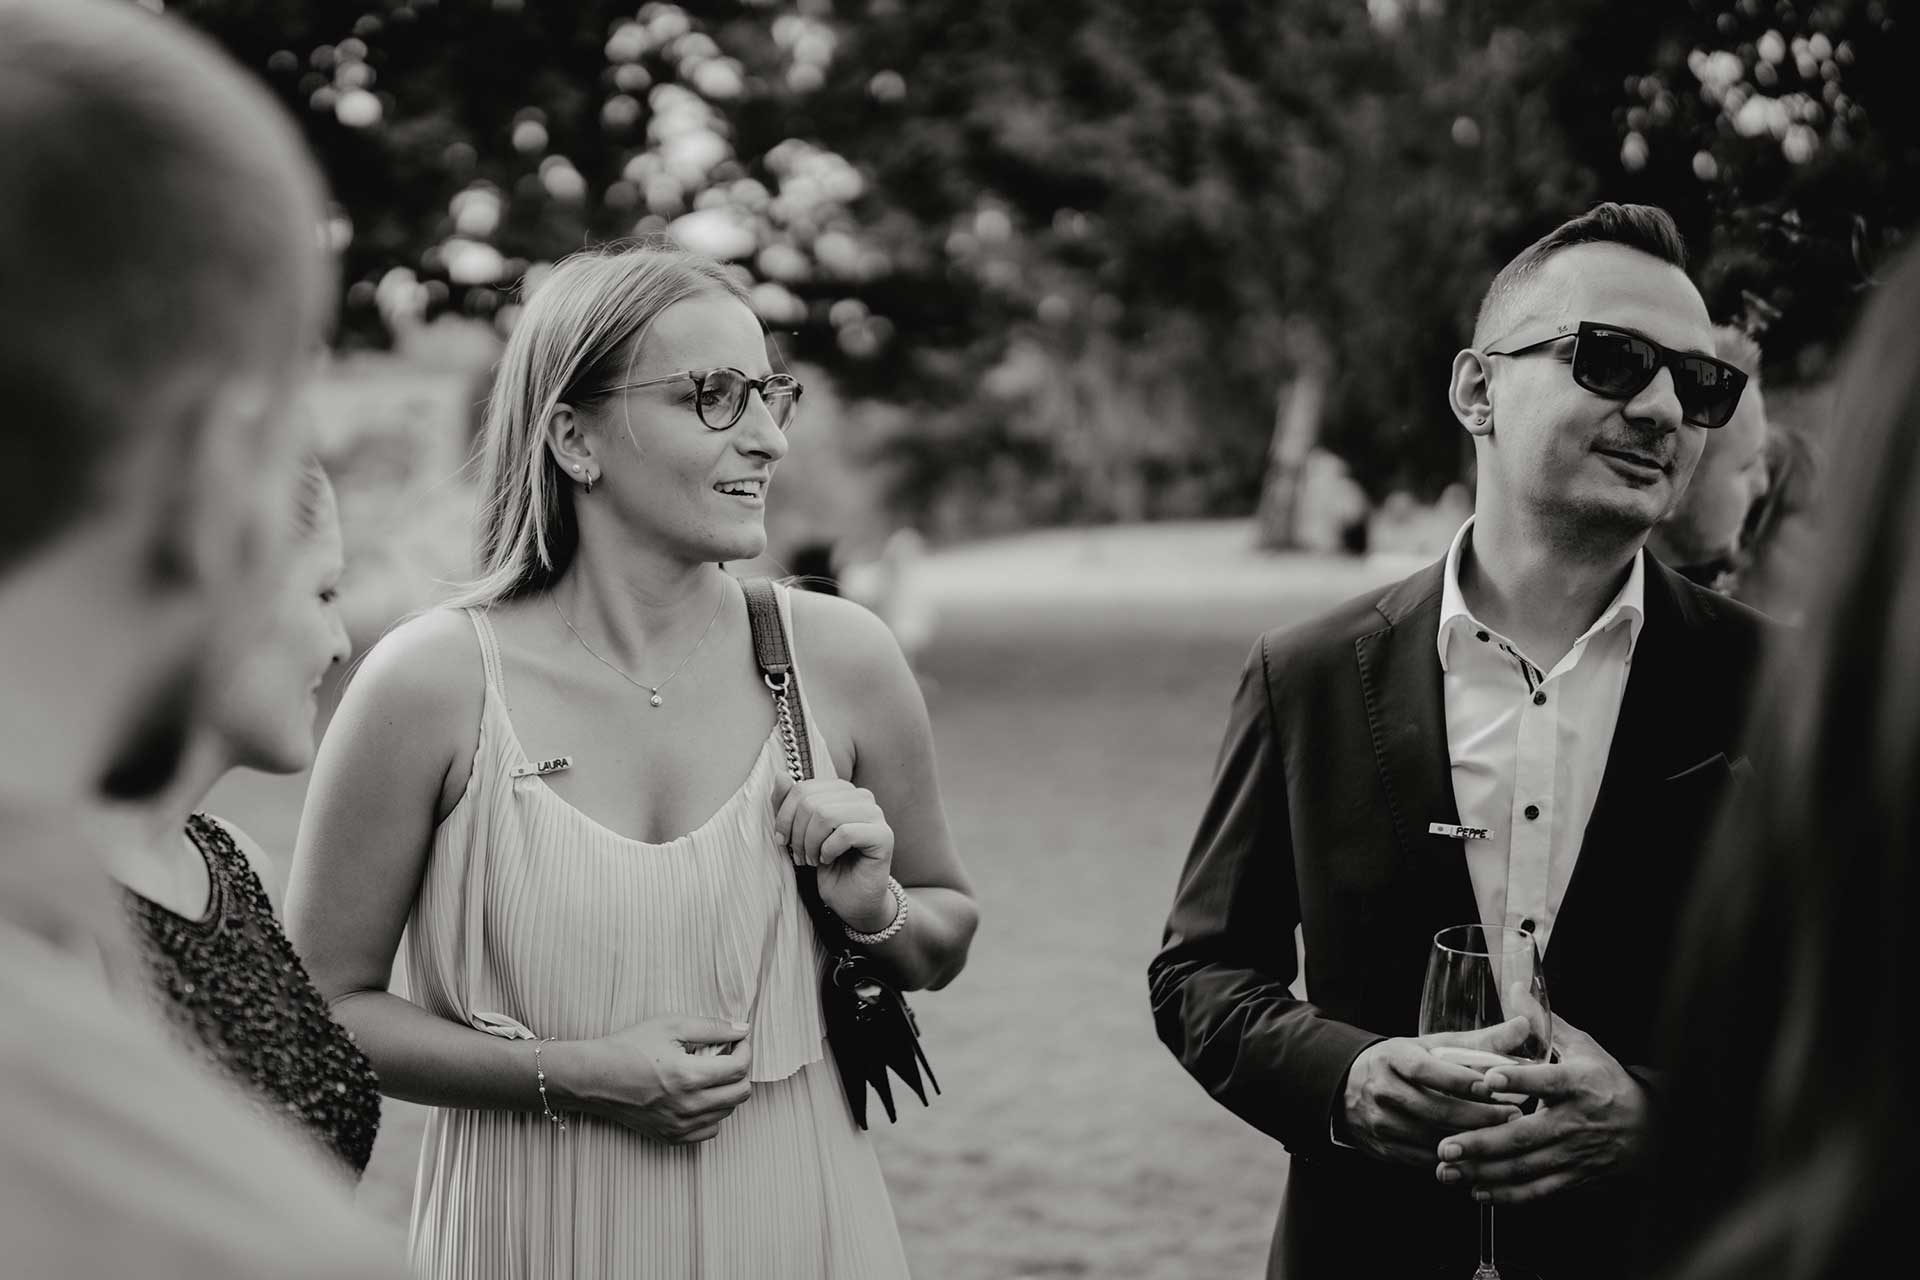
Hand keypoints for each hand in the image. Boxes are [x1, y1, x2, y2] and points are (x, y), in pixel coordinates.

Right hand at [549, 1015, 753, 1143]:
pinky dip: (713, 1112)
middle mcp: (688, 1106)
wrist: (595, 1078)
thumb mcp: (671, 1025)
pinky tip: (699, 1095)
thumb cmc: (630, 1046)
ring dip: (727, 1090)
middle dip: (741, 1070)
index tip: (738, 1039)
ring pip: (728, 1112)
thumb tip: (743, 1029)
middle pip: (741, 1093)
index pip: (739, 1068)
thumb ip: (711, 1027)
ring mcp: (680, 1126)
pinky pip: (710, 1129)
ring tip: (709, 1073)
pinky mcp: (672, 1137)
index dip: (745, 1049)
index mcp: (688, 1076)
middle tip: (728, 1056)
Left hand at [770, 771, 895, 931]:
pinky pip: (845, 833)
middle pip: (812, 802)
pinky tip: (828, 860)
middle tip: (800, 856)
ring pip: (827, 815)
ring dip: (811, 843)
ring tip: (813, 860)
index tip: (783, 841)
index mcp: (842, 791)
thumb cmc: (826, 865)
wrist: (851, 900)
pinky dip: (828, 850)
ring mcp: (875, 815)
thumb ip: (789, 804)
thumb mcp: (798, 832)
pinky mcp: (884, 836)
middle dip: (797, 833)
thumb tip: (780, 775)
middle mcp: (862, 797)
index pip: (803, 789)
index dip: (785, 816)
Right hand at [1338, 1017, 1530, 1166]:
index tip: (1495, 1085)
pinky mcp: (1384, 1149)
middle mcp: (1382, 1089)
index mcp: (1392, 1057)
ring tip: (1504, 1137)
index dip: (1459, 1080)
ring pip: (1430, 1138)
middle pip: (1432, 1108)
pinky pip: (1424, 1159)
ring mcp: (1380, 1122)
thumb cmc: (1403, 1064)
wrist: (1346, 1088)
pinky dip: (1454, 1159)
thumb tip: (1524, 1025)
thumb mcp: (1431, 1047)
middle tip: (1514, 1116)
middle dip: (1477, 1115)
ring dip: (1470, 1140)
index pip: (1425, 1070)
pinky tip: (1480, 1155)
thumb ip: (1479, 1041)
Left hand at [1435, 1015, 1650, 1202]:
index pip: (1548, 1080)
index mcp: (1579, 1083)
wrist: (1652, 1131)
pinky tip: (1478, 1191)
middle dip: (1484, 1143)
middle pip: (1527, 1135)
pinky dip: (1508, 1195)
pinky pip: (1540, 1191)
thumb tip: (1515, 987)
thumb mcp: (1583, 1048)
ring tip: (1448, 1171)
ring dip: (1485, 1173)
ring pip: (1526, 1167)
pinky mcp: (1576, 1177)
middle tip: (1446, 1147)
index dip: (1520, 1080)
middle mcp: (1576, 1121)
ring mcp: (1576, 1153)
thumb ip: (1545, 1023)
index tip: (1489, 1080)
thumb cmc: (1608, 1083)